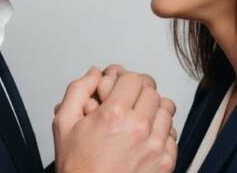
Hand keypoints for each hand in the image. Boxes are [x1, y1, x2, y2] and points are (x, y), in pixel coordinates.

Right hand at [53, 67, 176, 172]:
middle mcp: (139, 127)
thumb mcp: (64, 124)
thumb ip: (77, 90)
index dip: (124, 80)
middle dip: (138, 92)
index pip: (134, 78)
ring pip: (166, 109)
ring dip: (153, 110)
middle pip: (152, 91)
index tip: (119, 88)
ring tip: (137, 119)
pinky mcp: (166, 162)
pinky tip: (144, 139)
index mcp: (114, 114)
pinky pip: (173, 134)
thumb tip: (94, 73)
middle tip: (127, 102)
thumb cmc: (77, 167)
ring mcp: (155, 145)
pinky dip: (161, 133)